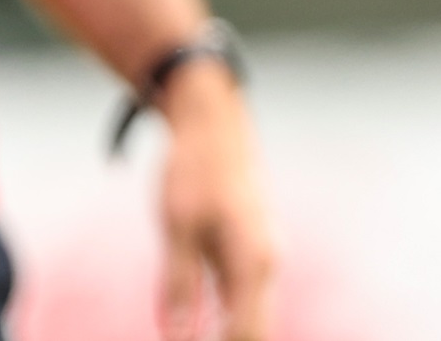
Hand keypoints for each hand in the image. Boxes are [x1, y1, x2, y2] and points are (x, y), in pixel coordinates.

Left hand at [155, 62, 277, 340]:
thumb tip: (175, 336)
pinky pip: (240, 297)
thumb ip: (179, 284)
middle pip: (255, 331)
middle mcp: (266, 266)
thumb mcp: (177, 225)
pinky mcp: (247, 252)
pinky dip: (224, 316)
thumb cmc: (193, 168)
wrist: (213, 122)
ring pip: (249, 315)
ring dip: (228, 333)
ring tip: (188, 335)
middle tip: (182, 340)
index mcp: (253, 263)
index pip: (246, 334)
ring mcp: (261, 259)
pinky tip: (200, 326)